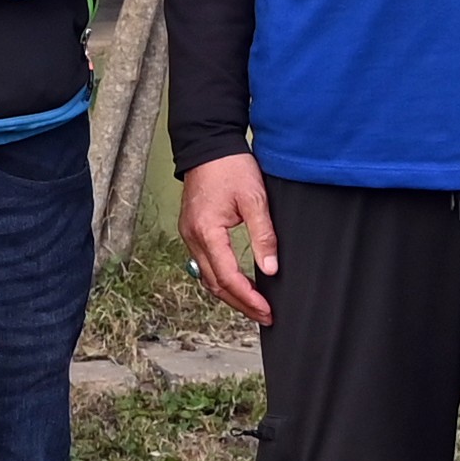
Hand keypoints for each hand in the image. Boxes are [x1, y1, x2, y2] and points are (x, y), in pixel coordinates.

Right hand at [183, 153, 278, 325]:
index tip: (267, 310)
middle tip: (264, 316)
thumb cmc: (231, 166)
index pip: (227, 276)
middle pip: (215, 284)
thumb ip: (263, 235)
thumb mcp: (255, 199)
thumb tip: (271, 268)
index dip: (248, 297)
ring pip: (207, 277)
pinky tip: (237, 284)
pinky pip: (204, 264)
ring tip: (253, 306)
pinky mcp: (192, 230)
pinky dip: (221, 279)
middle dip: (240, 304)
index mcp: (206, 231)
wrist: (208, 144)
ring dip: (230, 294)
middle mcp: (192, 237)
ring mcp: (189, 235)